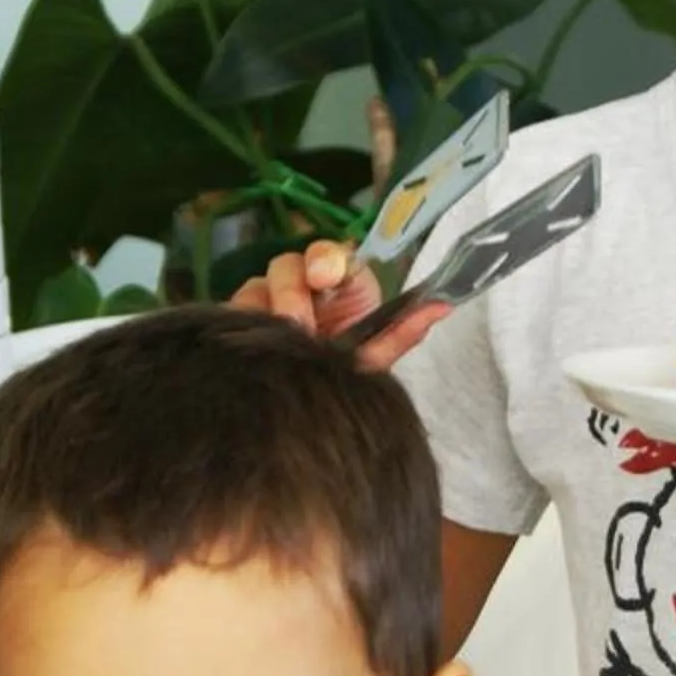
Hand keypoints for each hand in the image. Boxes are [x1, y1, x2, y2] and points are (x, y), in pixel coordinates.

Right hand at [230, 243, 446, 369]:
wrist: (308, 421)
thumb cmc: (344, 380)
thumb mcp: (374, 360)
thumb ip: (404, 331)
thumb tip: (443, 304)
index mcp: (339, 286)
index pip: (329, 254)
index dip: (326, 259)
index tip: (324, 277)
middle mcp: (301, 287)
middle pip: (287, 264)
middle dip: (292, 290)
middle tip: (298, 324)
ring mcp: (264, 303)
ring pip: (256, 286)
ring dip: (266, 309)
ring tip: (278, 341)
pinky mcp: (236, 323)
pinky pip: (232, 311)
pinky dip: (241, 323)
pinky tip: (251, 348)